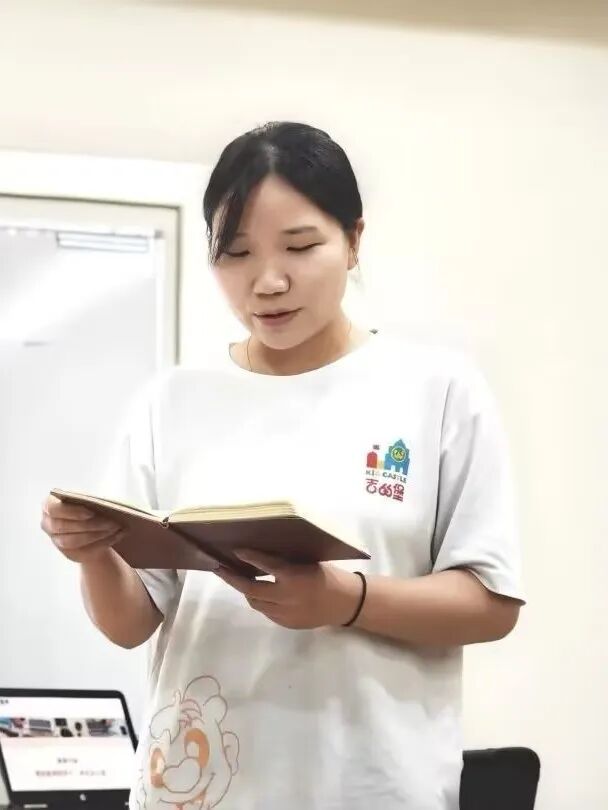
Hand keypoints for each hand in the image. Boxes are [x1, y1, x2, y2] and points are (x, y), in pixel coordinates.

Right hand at [41, 494, 125, 563]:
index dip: (71, 512)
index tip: (90, 512)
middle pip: (65, 527)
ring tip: (117, 528)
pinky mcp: (69, 553)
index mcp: (49, 505)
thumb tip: (107, 503)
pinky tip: (118, 535)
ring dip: (98, 534)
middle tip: (113, 522)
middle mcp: (48, 524)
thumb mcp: (88, 498)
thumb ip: (91, 498)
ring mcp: (57, 540)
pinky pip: (85, 551)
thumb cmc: (87, 505)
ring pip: (74, 541)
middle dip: (91, 525)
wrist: (90, 524)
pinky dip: (103, 543)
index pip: (54, 509)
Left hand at [216, 550, 362, 629]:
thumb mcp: (307, 562)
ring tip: (238, 579)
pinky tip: (259, 593)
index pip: (266, 565)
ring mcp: (285, 614)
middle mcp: (287, 597)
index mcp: (294, 577)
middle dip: (233, 579)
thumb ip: (285, 562)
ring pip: (256, 603)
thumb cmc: (327, 575)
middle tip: (221, 569)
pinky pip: (266, 612)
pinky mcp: (286, 624)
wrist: (344, 603)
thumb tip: (259, 554)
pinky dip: (260, 601)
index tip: (235, 550)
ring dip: (246, 591)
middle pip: (251, 590)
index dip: (249, 557)